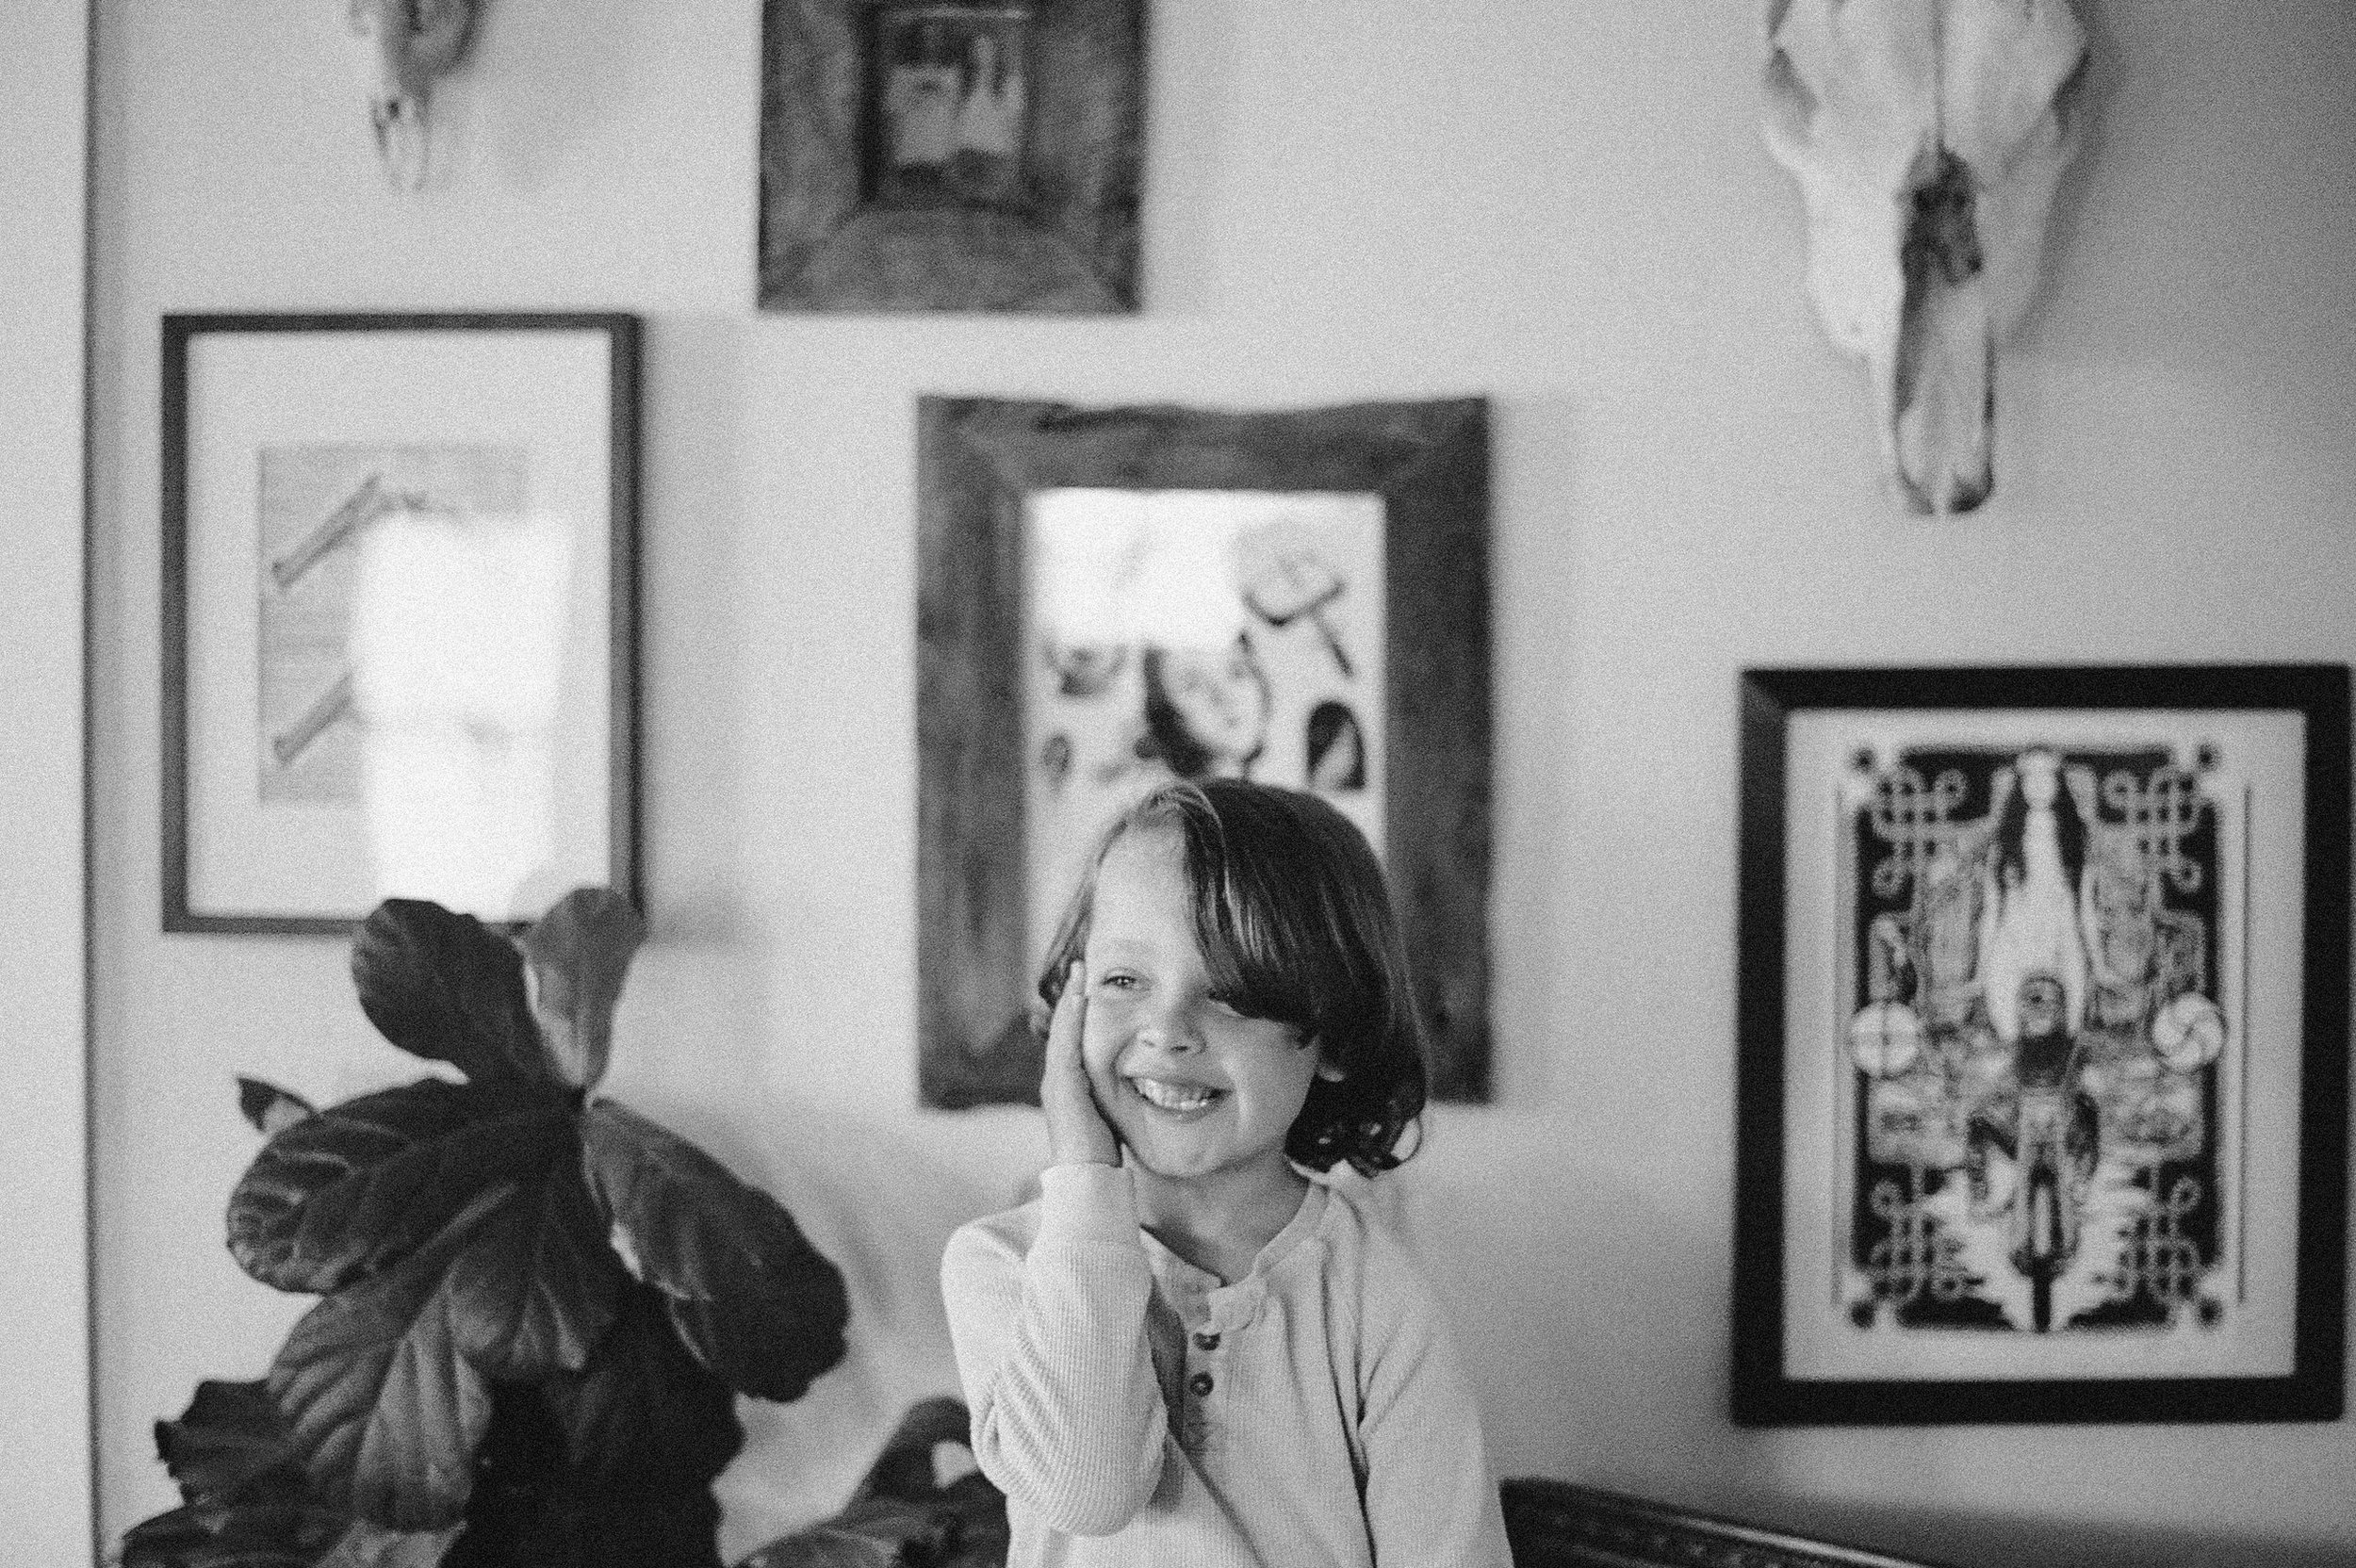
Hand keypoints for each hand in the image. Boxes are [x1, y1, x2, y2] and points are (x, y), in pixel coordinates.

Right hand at [1041, 962, 1119, 1167]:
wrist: (1087, 1179)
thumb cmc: (1102, 1154)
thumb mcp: (1109, 1116)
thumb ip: (1112, 1097)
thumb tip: (1135, 1083)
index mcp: (1067, 1085)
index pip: (1072, 1039)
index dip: (1078, 1011)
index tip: (1088, 985)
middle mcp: (1056, 1080)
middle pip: (1063, 1029)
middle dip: (1071, 998)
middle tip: (1080, 967)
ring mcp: (1055, 1082)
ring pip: (1062, 1031)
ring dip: (1070, 1000)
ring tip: (1080, 972)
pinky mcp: (1061, 1087)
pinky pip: (1065, 1044)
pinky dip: (1071, 1020)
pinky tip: (1079, 999)